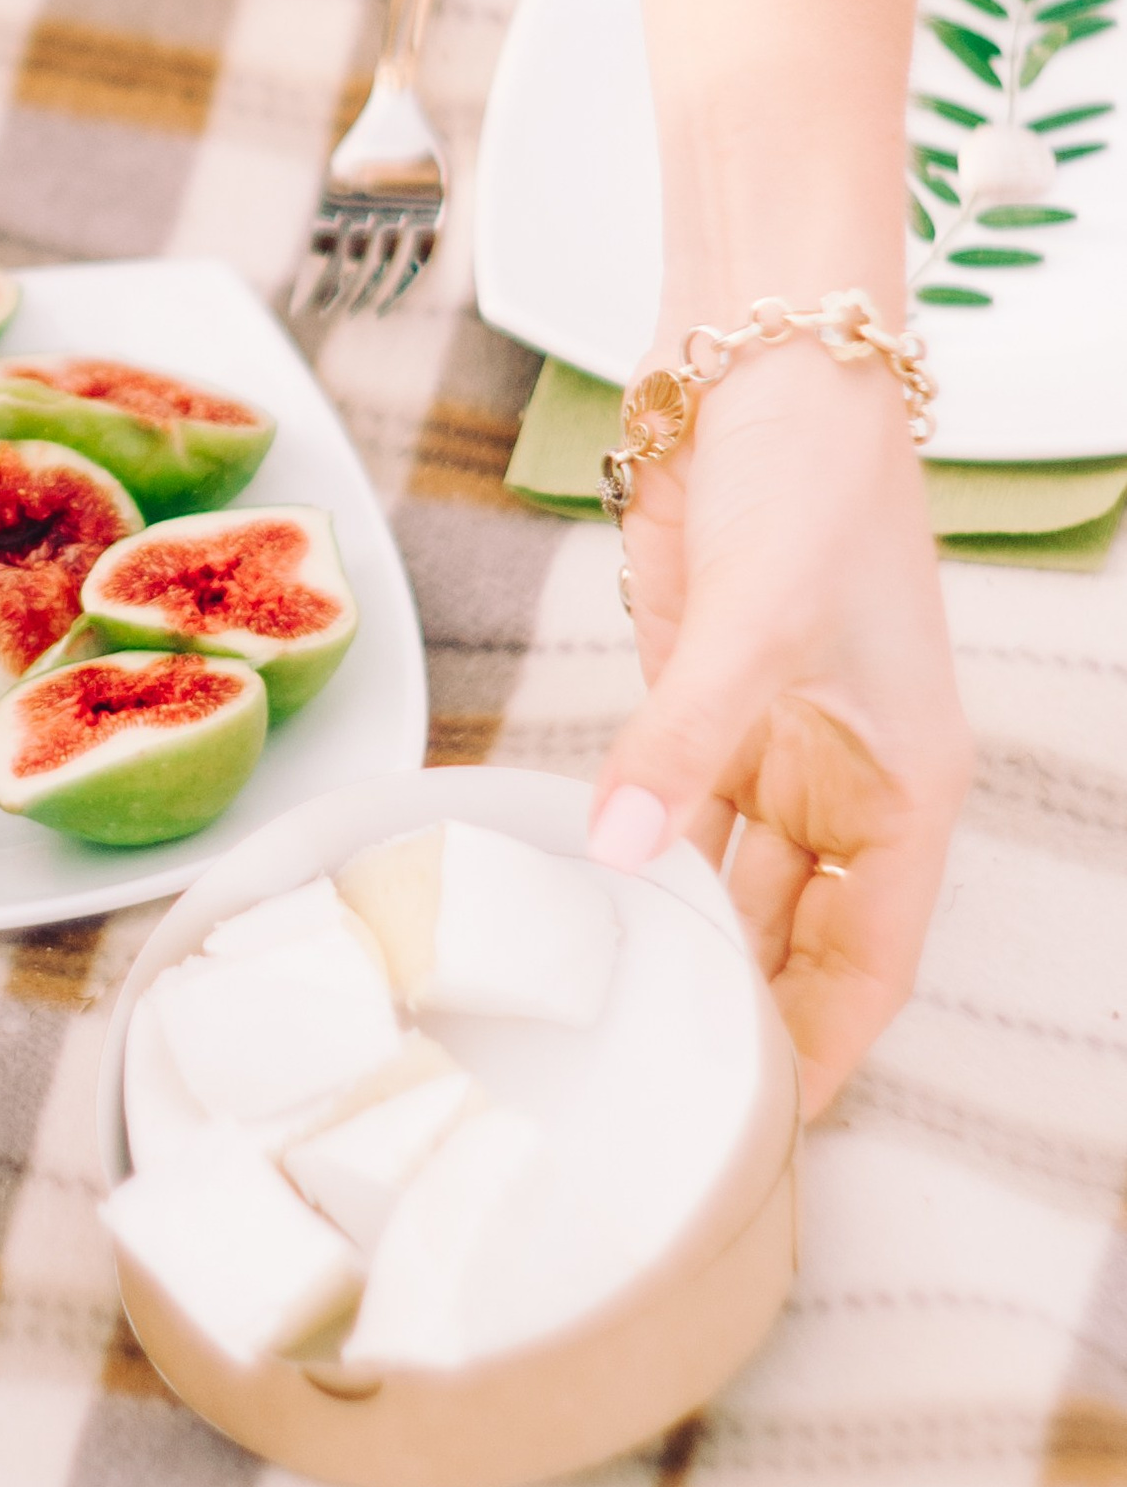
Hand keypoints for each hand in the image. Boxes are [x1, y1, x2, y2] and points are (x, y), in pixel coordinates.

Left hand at [591, 335, 971, 1116]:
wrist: (764, 357)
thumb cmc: (817, 476)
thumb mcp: (755, 622)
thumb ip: (686, 743)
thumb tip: (627, 851)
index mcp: (904, 789)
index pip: (868, 964)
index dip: (823, 1050)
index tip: (762, 1130)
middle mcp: (844, 781)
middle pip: (795, 941)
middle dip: (738, 1013)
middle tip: (651, 1095)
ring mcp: (770, 739)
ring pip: (727, 881)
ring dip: (678, 938)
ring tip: (605, 1022)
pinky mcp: (700, 693)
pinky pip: (669, 804)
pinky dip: (634, 853)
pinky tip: (582, 901)